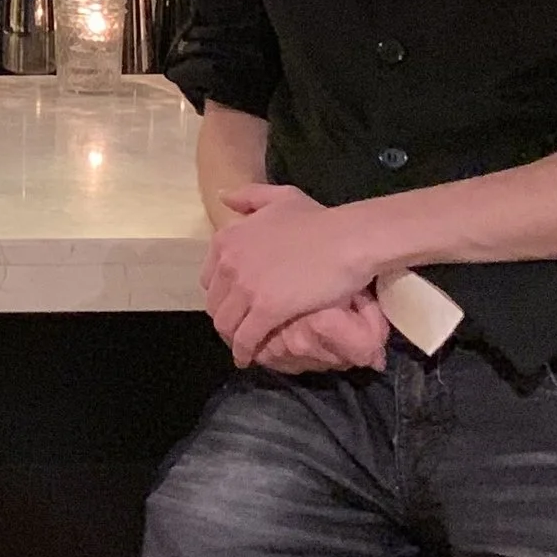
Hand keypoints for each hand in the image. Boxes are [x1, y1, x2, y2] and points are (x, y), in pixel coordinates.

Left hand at [200, 183, 379, 366]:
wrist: (347, 239)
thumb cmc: (318, 219)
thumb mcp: (279, 197)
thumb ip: (248, 197)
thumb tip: (222, 197)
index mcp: (227, 238)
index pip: (209, 278)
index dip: (221, 295)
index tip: (234, 305)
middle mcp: (229, 262)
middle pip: (215, 303)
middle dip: (225, 318)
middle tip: (239, 330)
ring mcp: (245, 286)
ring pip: (225, 324)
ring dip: (232, 338)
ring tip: (243, 347)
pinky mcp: (265, 309)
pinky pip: (245, 337)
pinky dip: (244, 352)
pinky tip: (248, 359)